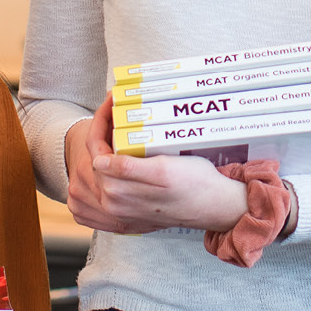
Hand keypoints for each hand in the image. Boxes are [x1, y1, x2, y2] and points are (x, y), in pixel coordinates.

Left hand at [64, 99, 248, 233]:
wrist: (214, 206)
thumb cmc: (194, 185)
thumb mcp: (162, 171)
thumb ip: (127, 169)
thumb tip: (98, 161)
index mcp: (117, 193)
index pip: (95, 149)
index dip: (101, 121)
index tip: (112, 101)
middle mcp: (114, 202)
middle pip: (96, 158)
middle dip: (103, 129)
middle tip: (115, 104)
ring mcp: (120, 208)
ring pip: (103, 168)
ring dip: (108, 143)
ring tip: (120, 120)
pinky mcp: (129, 209)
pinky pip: (112, 180)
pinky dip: (115, 159)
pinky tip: (125, 145)